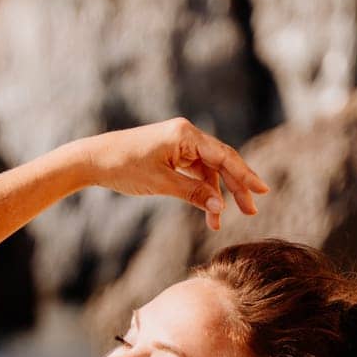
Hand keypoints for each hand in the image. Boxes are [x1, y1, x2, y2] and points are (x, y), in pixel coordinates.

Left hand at [78, 117, 268, 232]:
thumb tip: (220, 207)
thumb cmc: (124, 167)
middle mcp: (187, 135)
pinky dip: (202, 191)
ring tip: (219, 222)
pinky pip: (196, 172)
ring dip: (216, 195)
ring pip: (209, 170)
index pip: (224, 156)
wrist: (94, 160)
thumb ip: (193, 193)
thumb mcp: (161, 183)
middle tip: (251, 211)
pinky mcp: (173, 154)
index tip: (262, 191)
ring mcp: (180, 144)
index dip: (245, 175)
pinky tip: (207, 210)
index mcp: (186, 135)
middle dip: (236, 187)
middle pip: (221, 162)